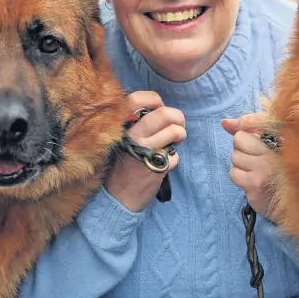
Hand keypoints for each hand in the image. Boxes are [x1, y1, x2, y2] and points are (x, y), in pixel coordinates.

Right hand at [105, 91, 185, 212]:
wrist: (117, 198)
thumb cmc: (124, 164)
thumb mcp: (123, 139)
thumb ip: (137, 123)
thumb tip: (161, 109)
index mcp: (121, 126)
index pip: (137, 99)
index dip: (154, 99)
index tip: (160, 107)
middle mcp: (131, 136)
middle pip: (164, 114)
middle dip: (178, 118)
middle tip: (178, 125)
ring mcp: (143, 152)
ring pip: (174, 132)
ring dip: (181, 135)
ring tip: (176, 141)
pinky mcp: (155, 168)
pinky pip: (175, 156)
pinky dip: (174, 158)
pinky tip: (164, 163)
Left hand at [222, 113, 278, 222]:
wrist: (296, 203)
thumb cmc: (282, 170)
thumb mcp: (273, 143)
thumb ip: (249, 128)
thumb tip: (224, 122)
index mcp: (281, 139)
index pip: (253, 123)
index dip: (248, 133)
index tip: (254, 142)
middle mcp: (273, 153)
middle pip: (238, 140)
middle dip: (243, 149)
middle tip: (255, 159)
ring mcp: (263, 170)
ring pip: (235, 157)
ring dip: (241, 164)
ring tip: (255, 170)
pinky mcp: (255, 185)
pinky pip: (234, 174)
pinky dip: (240, 177)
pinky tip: (252, 181)